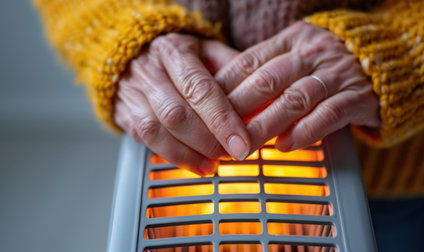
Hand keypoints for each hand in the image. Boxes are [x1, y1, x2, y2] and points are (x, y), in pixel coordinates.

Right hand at [114, 33, 247, 174]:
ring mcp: (132, 94)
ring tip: (212, 164)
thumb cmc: (178, 55)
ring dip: (188, 155)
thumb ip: (232, 67)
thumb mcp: (207, 48)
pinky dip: (173, 157)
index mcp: (174, 51)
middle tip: (230, 153)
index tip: (242, 144)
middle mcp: (148, 71)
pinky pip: (145, 142)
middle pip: (176, 114)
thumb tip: (261, 92)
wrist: (132, 54)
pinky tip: (193, 164)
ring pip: (156, 132)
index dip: (221, 120)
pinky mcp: (124, 114)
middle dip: (207, 141)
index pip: (199, 89)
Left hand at [216, 21, 379, 151]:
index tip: (205, 109)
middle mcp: (312, 53)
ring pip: (294, 100)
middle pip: (267, 81)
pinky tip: (285, 145)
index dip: (224, 86)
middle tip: (217, 133)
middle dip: (238, 110)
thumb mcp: (299, 52)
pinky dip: (304, 132)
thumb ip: (268, 69)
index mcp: (292, 39)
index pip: (249, 61)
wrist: (389, 56)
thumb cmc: (330, 61)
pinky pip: (328, 115)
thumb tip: (226, 96)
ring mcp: (336, 74)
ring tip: (245, 145)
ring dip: (266, 125)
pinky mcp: (358, 97)